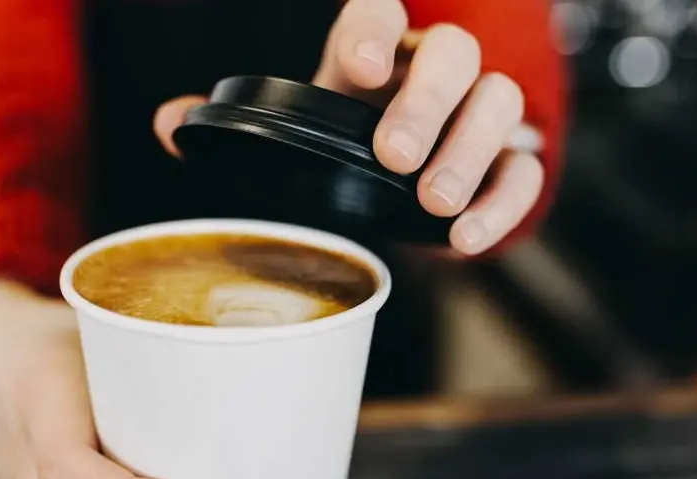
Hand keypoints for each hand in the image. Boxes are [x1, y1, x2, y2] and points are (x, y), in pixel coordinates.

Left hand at [153, 0, 543, 255]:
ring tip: (434, 202)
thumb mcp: (289, 134)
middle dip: (427, 101)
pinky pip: (525, 170)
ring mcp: (477, 113)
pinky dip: (503, 202)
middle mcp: (432, 71)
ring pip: (501, 102)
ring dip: (471, 149)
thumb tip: (171, 125)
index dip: (372, 29)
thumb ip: (235, 127)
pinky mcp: (506, 163)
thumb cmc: (340, 148)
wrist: (396, 187)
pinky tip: (466, 237)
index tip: (356, 68)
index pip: (378, 13)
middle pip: (454, 53)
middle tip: (393, 155)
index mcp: (373, 53)